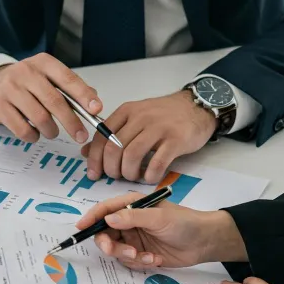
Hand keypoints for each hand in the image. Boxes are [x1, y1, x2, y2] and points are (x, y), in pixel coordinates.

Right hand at [0, 53, 101, 143]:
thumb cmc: (26, 83)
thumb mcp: (47, 77)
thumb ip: (70, 88)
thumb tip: (94, 103)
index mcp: (43, 63)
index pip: (67, 78)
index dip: (83, 95)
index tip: (96, 109)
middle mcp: (25, 72)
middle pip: (54, 101)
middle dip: (72, 122)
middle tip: (81, 135)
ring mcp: (10, 88)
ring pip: (40, 117)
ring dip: (51, 131)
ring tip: (52, 132)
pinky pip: (22, 129)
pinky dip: (33, 136)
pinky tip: (34, 133)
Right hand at [76, 194, 247, 269]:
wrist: (205, 242)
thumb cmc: (183, 222)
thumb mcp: (158, 217)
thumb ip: (132, 216)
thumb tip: (108, 219)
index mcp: (131, 204)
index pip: (104, 209)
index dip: (91, 218)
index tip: (80, 229)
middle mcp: (129, 221)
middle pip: (105, 233)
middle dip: (110, 245)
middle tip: (120, 251)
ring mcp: (134, 238)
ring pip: (116, 250)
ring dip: (129, 256)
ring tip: (148, 256)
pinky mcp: (141, 254)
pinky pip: (129, 262)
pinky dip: (140, 263)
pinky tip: (156, 259)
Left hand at [83, 89, 215, 183]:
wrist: (196, 106)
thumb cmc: (164, 115)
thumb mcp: (134, 118)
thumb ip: (111, 133)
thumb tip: (87, 152)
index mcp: (126, 111)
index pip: (101, 136)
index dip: (94, 159)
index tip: (94, 174)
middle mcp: (140, 118)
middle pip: (114, 148)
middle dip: (111, 169)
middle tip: (117, 176)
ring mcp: (158, 128)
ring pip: (132, 156)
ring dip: (129, 173)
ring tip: (134, 176)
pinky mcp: (175, 140)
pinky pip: (157, 163)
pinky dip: (150, 176)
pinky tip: (150, 177)